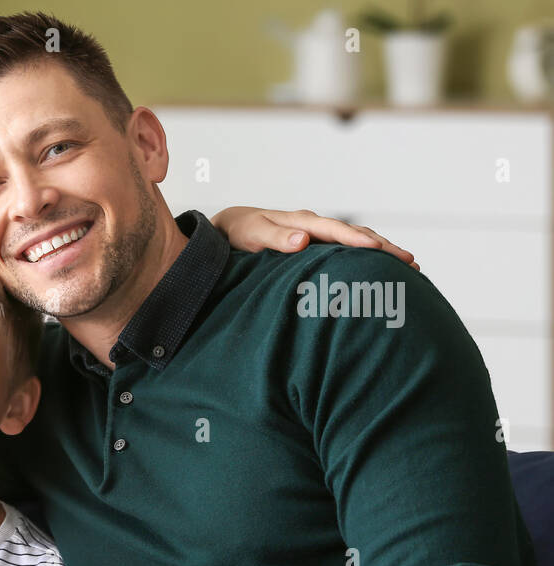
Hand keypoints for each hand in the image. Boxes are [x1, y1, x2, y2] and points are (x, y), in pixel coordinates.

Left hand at [211, 206, 418, 270]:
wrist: (230, 228)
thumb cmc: (240, 232)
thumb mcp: (254, 234)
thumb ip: (276, 238)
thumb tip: (302, 241)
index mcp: (303, 222)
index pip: (336, 231)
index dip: (358, 240)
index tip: (380, 249)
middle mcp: (315, 226)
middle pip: (356, 234)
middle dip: (384, 246)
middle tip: (411, 261)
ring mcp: (317, 234)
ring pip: (355, 241)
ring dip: (381, 251)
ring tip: (408, 265)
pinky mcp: (316, 245)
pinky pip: (346, 249)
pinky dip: (366, 256)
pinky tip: (380, 268)